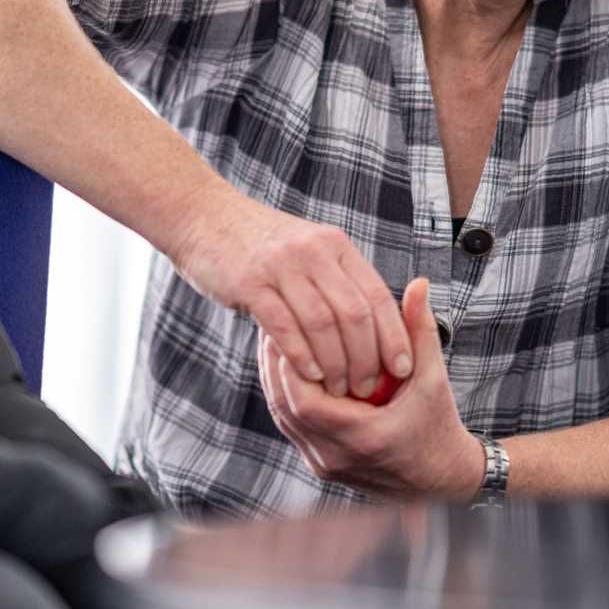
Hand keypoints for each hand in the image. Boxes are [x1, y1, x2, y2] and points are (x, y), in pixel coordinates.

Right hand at [168, 187, 412, 398]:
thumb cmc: (259, 244)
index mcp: (334, 245)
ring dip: (336, 364)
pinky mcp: (249, 283)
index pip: (376, 296)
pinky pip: (284, 326)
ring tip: (339, 390)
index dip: (395, 336)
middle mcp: (312, 251)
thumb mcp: (307, 248)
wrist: (205, 218)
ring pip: (322, 324)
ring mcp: (280, 266)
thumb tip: (372, 329)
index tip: (403, 369)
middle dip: (366, 359)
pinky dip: (302, 356)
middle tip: (367, 389)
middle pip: (353, 314)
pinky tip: (310, 375)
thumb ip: (336, 279)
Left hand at [258, 277, 485, 499]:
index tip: (290, 326)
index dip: (292, 363)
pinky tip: (286, 371)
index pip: (306, 400)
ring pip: (283, 419)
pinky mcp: (321, 467)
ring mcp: (326, 466)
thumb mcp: (433, 378)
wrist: (441, 481)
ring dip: (276, 381)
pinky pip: (291, 429)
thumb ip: (421, 332)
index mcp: (365, 438)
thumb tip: (419, 283)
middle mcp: (338, 457)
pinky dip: (286, 399)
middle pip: (286, 407)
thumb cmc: (439, 425)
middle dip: (276, 366)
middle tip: (274, 329)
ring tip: (274, 344)